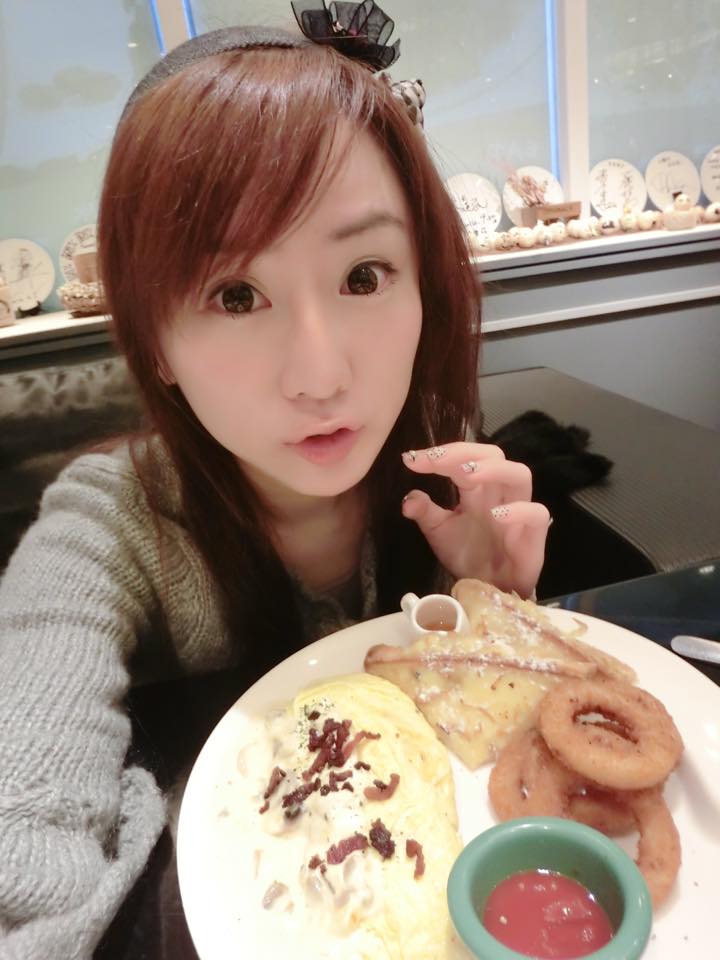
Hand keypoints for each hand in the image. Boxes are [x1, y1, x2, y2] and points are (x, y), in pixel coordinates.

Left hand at [400, 442, 550, 597]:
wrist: (486, 592)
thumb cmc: (468, 555)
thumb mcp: (439, 532)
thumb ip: (425, 512)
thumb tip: (408, 499)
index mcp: (476, 490)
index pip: (463, 459)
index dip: (440, 455)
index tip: (412, 459)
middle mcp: (498, 494)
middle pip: (494, 455)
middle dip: (465, 452)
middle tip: (436, 459)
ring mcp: (518, 511)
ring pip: (520, 475)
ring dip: (493, 470)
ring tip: (466, 473)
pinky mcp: (533, 536)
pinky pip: (537, 514)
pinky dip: (519, 510)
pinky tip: (496, 515)